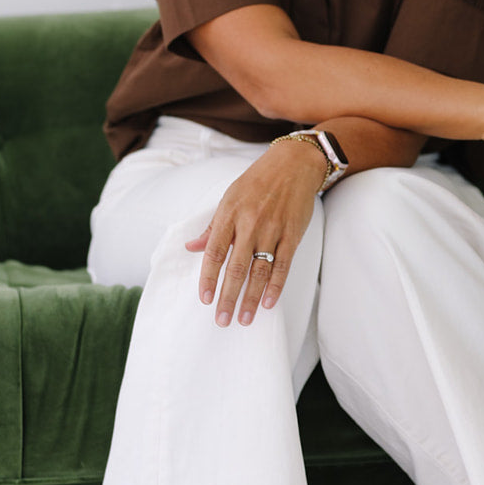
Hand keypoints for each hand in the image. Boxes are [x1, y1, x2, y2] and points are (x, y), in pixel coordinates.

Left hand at [184, 140, 324, 325]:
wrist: (292, 164)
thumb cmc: (257, 182)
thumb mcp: (229, 198)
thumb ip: (212, 227)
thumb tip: (191, 248)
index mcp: (230, 214)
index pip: (215, 252)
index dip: (208, 277)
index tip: (204, 299)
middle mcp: (250, 223)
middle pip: (236, 267)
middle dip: (228, 297)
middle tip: (222, 320)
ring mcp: (273, 230)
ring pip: (259, 271)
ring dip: (251, 298)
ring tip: (244, 319)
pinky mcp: (292, 235)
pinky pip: (283, 265)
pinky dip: (275, 286)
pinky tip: (268, 303)